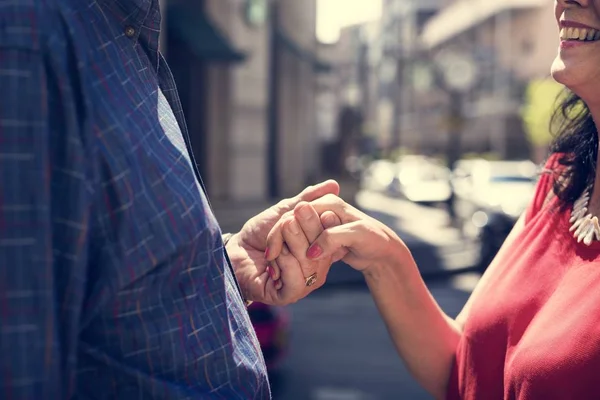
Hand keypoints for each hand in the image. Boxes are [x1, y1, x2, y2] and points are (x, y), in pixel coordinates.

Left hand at [226, 180, 338, 305]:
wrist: (235, 250)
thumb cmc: (259, 233)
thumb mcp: (285, 211)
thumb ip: (308, 199)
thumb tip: (334, 184)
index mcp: (321, 247)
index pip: (332, 231)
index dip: (316, 218)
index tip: (299, 210)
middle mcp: (318, 267)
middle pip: (321, 245)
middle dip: (296, 228)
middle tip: (283, 224)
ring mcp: (306, 282)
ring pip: (309, 262)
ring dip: (286, 244)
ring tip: (273, 245)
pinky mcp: (290, 295)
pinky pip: (297, 280)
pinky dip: (283, 264)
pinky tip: (272, 261)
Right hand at [266, 194, 411, 274]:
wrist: (385, 252)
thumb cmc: (374, 241)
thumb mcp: (356, 237)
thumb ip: (332, 239)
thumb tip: (311, 251)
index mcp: (329, 204)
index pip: (297, 214)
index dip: (283, 233)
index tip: (273, 256)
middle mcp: (322, 210)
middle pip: (291, 223)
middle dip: (278, 242)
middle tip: (270, 264)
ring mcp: (320, 222)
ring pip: (293, 234)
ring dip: (283, 250)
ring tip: (275, 272)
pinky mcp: (321, 235)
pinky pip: (301, 243)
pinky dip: (292, 254)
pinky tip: (285, 269)